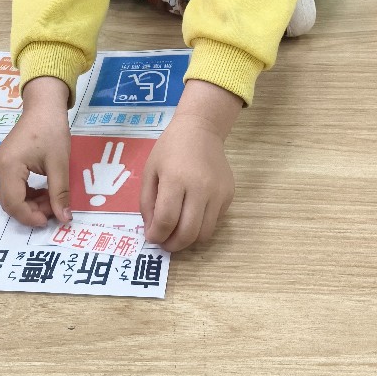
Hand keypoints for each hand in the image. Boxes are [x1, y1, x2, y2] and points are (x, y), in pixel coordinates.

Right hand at [0, 76, 71, 226]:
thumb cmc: (51, 130)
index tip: (51, 219)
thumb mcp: (59, 163)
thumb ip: (60, 192)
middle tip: (54, 209)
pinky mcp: (2, 164)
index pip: (14, 203)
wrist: (43, 107)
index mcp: (7, 167)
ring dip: (29, 204)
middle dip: (31, 211)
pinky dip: (25, 195)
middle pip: (9, 203)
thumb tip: (64, 218)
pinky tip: (43, 191)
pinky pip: (10, 188)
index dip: (31, 216)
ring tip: (51, 199)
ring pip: (9, 198)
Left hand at [140, 111, 235, 252]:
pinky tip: (192, 214)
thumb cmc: (170, 149)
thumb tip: (152, 232)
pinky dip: (201, 226)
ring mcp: (218, 192)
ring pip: (205, 234)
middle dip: (173, 245)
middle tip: (164, 242)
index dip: (156, 235)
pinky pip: (215, 222)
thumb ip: (147, 203)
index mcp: (175, 179)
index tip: (151, 237)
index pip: (167, 220)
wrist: (200, 130)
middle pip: (188, 233)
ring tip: (177, 232)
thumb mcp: (150, 171)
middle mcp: (200, 187)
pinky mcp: (229, 194)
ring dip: (188, 240)